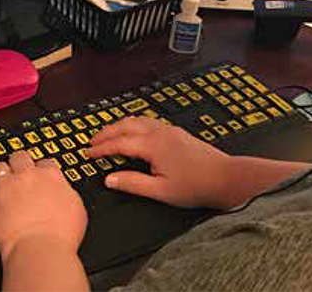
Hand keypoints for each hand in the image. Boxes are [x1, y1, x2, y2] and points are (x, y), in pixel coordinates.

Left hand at [0, 151, 87, 262]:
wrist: (41, 248)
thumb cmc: (62, 232)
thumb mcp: (77, 207)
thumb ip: (67, 193)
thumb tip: (64, 194)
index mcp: (51, 175)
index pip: (46, 162)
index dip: (44, 168)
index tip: (43, 173)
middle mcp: (28, 177)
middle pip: (21, 157)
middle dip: (21, 160)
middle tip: (21, 165)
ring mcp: (8, 189)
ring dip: (2, 170)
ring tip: (3, 173)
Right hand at [87, 117, 232, 208]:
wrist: (224, 177)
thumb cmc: (196, 185)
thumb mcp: (160, 191)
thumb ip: (132, 183)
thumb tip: (110, 179)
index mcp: (154, 145)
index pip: (119, 143)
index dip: (101, 148)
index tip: (87, 153)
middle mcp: (161, 133)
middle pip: (126, 125)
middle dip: (106, 132)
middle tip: (92, 142)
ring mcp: (170, 130)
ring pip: (138, 120)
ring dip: (120, 126)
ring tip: (108, 135)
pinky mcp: (177, 133)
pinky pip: (149, 122)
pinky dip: (134, 125)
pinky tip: (134, 133)